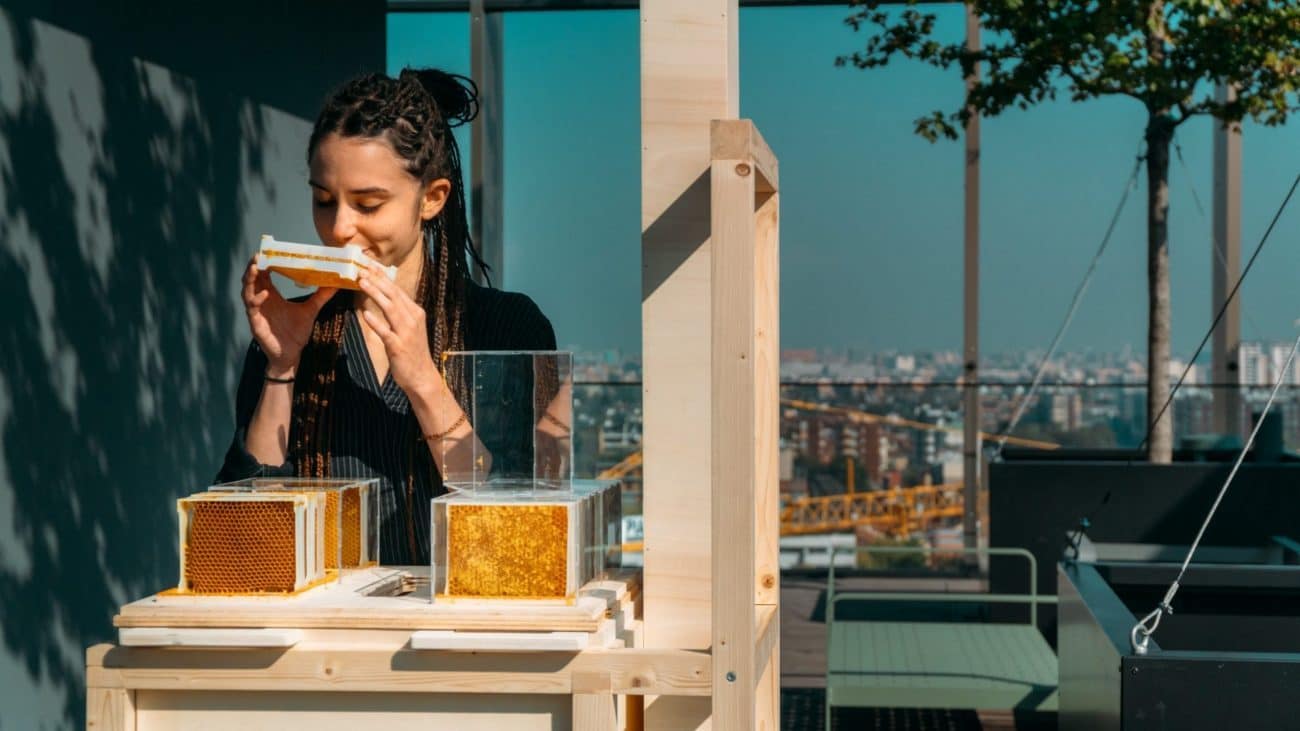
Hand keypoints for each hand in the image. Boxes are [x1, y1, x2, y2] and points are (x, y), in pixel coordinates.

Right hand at [242, 255, 336, 371]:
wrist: (291, 355)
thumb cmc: (296, 333)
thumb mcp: (310, 311)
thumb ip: (321, 297)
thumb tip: (335, 284)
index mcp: (272, 296)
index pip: (264, 275)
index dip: (263, 263)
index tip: (266, 250)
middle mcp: (262, 301)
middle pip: (252, 279)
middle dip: (254, 266)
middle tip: (259, 254)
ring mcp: (257, 312)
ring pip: (247, 291)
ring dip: (250, 278)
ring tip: (256, 267)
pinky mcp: (256, 323)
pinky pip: (253, 308)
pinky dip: (257, 299)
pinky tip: (265, 294)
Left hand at [356, 262, 444, 397]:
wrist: (422, 377)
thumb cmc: (413, 352)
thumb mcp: (410, 328)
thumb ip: (400, 313)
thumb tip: (387, 298)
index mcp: (416, 313)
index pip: (398, 291)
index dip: (384, 278)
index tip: (371, 265)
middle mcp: (413, 320)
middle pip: (394, 296)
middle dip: (378, 280)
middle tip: (362, 268)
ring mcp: (406, 333)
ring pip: (390, 309)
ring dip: (375, 294)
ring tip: (361, 282)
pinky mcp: (398, 347)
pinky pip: (385, 332)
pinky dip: (376, 323)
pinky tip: (365, 314)